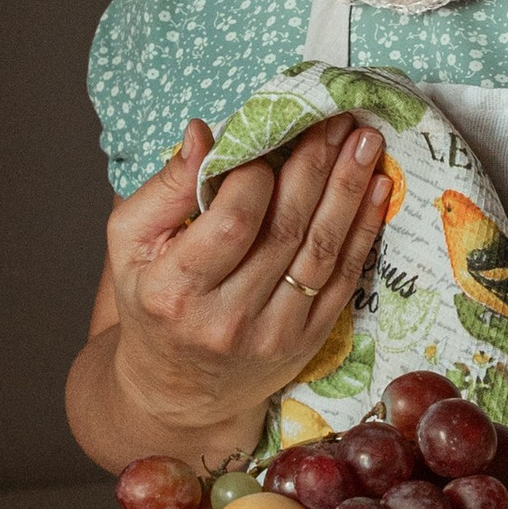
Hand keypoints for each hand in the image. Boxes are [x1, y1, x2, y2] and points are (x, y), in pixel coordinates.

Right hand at [92, 115, 392, 472]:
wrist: (179, 389)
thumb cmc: (152, 300)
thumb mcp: (130, 243)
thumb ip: (166, 186)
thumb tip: (205, 132)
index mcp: (177, 289)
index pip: (233, 222)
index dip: (259, 173)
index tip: (271, 137)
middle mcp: (227, 317)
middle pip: (286, 229)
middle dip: (316, 166)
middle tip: (337, 119)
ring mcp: (273, 333)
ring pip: (322, 250)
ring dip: (349, 190)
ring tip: (366, 142)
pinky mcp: (306, 339)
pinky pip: (344, 278)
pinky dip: (364, 230)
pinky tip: (377, 189)